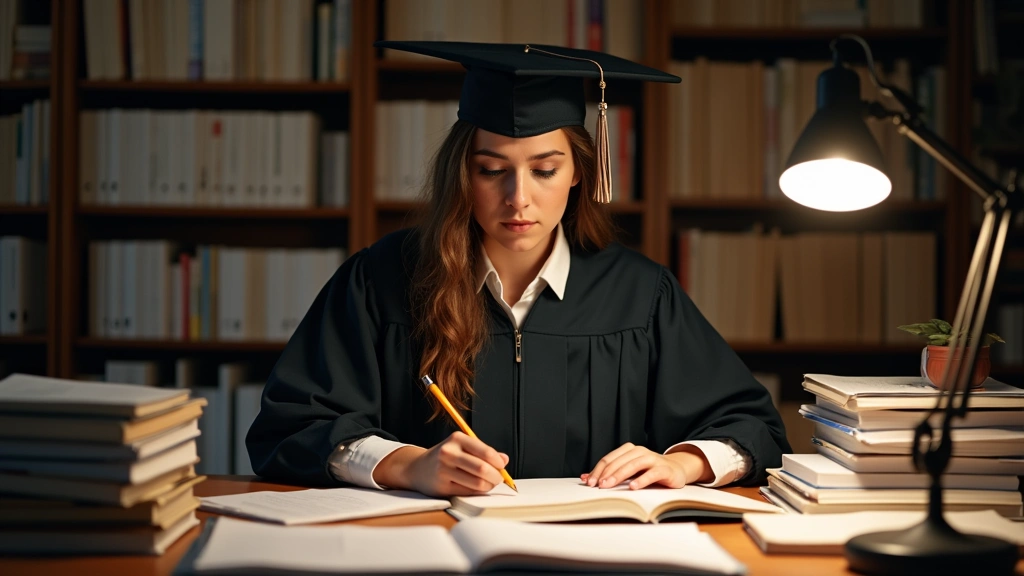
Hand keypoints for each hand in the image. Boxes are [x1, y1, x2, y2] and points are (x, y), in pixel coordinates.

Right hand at [375, 432, 508, 496]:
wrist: (417, 469)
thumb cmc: (446, 457)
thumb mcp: (463, 448)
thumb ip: (484, 452)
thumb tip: (504, 459)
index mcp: (457, 439)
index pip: (485, 452)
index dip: (498, 462)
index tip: (501, 467)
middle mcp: (448, 453)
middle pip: (482, 469)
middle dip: (496, 477)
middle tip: (498, 479)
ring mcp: (443, 470)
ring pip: (477, 483)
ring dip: (488, 486)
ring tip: (488, 484)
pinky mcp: (441, 487)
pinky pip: (468, 492)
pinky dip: (476, 492)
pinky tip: (475, 488)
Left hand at [581, 442, 710, 489]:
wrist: (675, 470)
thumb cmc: (648, 471)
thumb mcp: (627, 471)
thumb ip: (608, 473)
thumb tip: (584, 477)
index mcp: (629, 450)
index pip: (609, 459)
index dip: (597, 470)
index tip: (588, 482)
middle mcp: (640, 452)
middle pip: (618, 462)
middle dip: (606, 474)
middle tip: (596, 486)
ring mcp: (652, 459)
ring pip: (633, 465)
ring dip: (619, 476)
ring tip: (609, 486)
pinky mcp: (664, 469)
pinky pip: (651, 474)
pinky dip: (641, 480)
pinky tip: (633, 487)